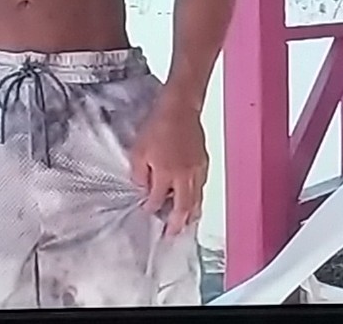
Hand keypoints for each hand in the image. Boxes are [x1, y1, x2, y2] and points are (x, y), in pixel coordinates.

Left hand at [129, 103, 208, 237]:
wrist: (179, 108)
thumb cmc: (157, 126)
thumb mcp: (138, 150)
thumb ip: (139, 173)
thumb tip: (143, 188)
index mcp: (166, 174)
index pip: (157, 200)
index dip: (151, 208)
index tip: (148, 213)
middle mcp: (184, 176)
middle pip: (182, 207)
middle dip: (176, 223)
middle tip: (172, 234)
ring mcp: (197, 170)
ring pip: (196, 200)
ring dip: (190, 214)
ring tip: (186, 224)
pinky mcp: (204, 163)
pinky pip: (202, 187)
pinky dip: (197, 198)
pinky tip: (193, 200)